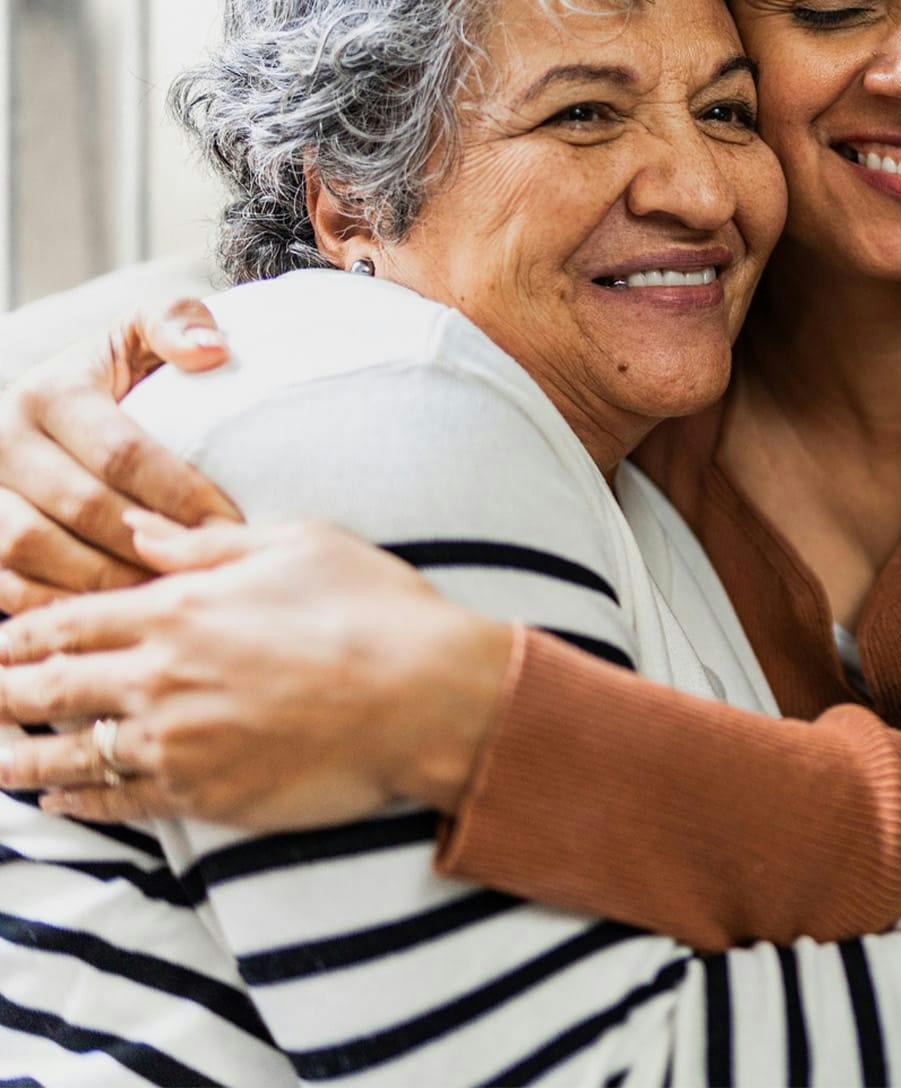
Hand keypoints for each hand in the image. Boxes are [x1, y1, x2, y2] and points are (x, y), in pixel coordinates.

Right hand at [0, 298, 238, 609]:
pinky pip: (6, 586)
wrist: (45, 408)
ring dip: (104, 580)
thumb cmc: (111, 376)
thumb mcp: (138, 335)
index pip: (121, 452)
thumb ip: (176, 323)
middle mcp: (0, 442)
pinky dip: (59, 605)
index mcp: (48, 392)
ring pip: (34, 552)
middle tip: (207, 570)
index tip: (230, 524)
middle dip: (148, 544)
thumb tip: (212, 350)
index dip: (179, 494)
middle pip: (79, 507)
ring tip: (166, 596)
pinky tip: (115, 614)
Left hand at [0, 514, 513, 828]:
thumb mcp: (297, 543)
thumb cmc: (372, 608)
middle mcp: (163, 677)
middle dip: (4, 692)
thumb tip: (144, 531)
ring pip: (72, 753)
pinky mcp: (205, 795)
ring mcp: (179, 743)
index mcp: (180, 609)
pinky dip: (80, 804)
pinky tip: (60, 801)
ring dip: (22, 756)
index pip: (72, 621)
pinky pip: (120, 803)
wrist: (423, 696)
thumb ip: (208, 543)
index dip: (22, 632)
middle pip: (52, 689)